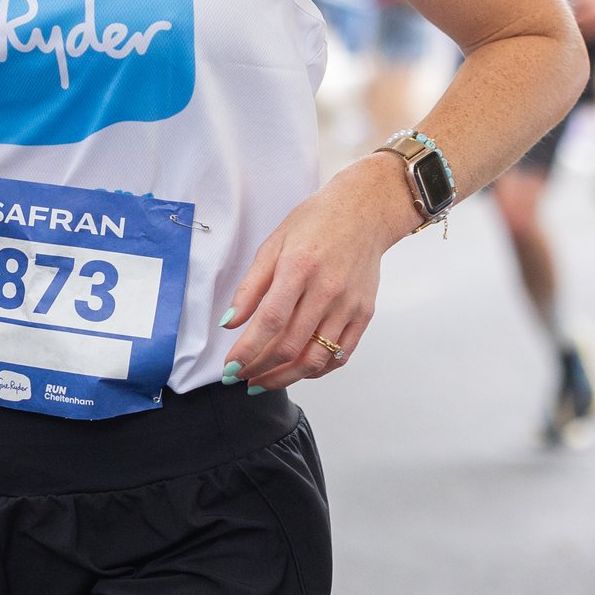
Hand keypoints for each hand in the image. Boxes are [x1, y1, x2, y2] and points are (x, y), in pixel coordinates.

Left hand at [221, 156, 419, 392]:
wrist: (364, 212)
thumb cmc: (316, 223)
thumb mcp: (273, 244)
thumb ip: (250, 286)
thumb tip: (229, 323)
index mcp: (298, 268)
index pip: (269, 322)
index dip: (248, 351)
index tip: (231, 367)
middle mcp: (326, 290)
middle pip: (291, 346)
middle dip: (260, 369)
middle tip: (242, 378)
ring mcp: (348, 305)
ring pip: (316, 358)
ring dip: (286, 378)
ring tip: (264, 381)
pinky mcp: (364, 314)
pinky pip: (341, 355)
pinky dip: (317, 370)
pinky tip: (298, 371)